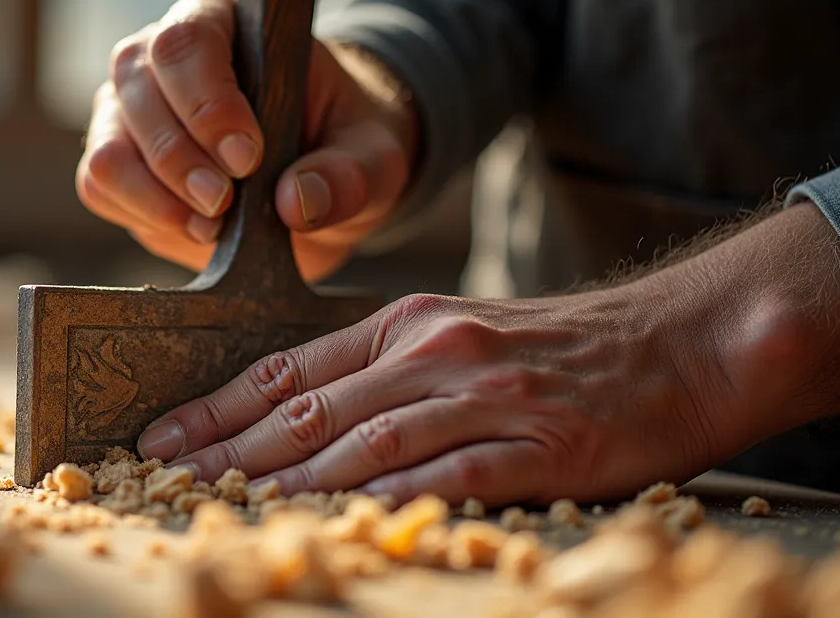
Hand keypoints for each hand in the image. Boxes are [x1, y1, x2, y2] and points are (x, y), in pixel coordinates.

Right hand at [75, 0, 415, 281]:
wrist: (324, 177)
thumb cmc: (346, 144)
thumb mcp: (373, 156)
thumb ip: (349, 176)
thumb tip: (297, 202)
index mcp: (225, 26)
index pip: (186, 43)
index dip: (207, 103)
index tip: (247, 159)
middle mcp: (161, 61)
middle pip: (136, 91)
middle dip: (178, 159)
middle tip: (224, 204)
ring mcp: (130, 113)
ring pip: (108, 149)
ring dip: (155, 197)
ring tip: (213, 228)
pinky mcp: (119, 167)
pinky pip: (100, 190)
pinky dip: (144, 217)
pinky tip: (196, 234)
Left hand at [135, 283, 745, 506]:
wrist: (676, 342)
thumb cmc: (554, 347)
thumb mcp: (454, 334)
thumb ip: (379, 371)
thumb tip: (296, 416)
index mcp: (405, 325)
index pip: (289, 367)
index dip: (220, 406)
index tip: (163, 435)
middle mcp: (435, 353)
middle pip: (312, 408)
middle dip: (232, 450)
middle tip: (171, 479)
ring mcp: (486, 397)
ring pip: (369, 441)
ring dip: (296, 479)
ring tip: (237, 507)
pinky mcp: (539, 444)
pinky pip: (455, 472)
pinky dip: (398, 494)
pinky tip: (353, 514)